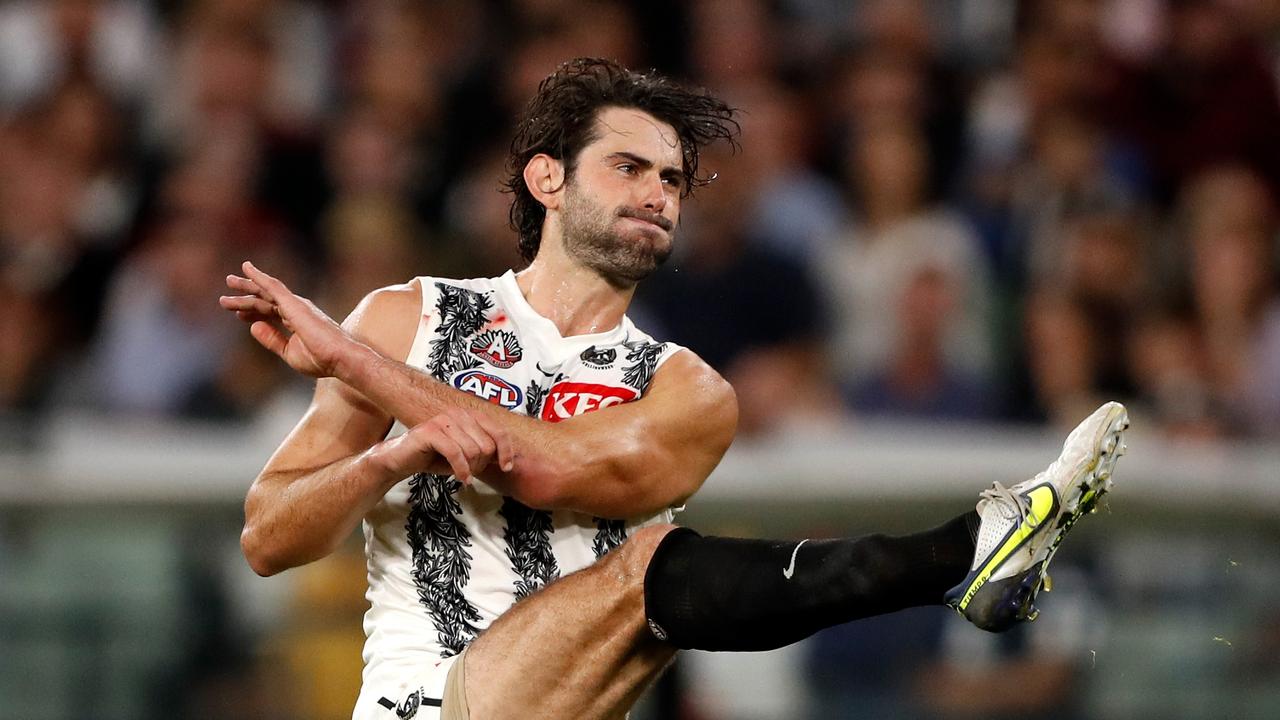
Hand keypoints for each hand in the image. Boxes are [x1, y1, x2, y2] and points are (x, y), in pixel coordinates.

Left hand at [219, 261, 350, 377]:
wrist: (339, 358)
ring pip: (265, 292)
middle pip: (265, 299)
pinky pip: (273, 286)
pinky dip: (259, 276)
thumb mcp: (288, 352)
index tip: (239, 316)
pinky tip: (247, 269)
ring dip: (247, 286)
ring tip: (229, 281)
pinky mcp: (294, 303)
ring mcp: (295, 304)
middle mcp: (296, 308)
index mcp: (296, 321)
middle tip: (227, 296)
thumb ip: (271, 339)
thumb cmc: (321, 359)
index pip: (270, 312)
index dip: (253, 313)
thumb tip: (253, 326)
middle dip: (246, 296)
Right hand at [370, 409, 515, 482]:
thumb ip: (485, 452)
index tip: (506, 468)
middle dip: (481, 464)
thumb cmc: (435, 456)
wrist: (402, 459)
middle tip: (470, 471)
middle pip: (486, 445)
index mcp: (470, 416)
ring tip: (462, 473)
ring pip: (472, 450)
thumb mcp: (466, 454)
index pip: (498, 431)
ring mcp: (444, 420)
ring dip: (470, 469)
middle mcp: (458, 414)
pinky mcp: (430, 431)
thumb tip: (508, 458)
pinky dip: (461, 470)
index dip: (506, 451)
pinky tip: (462, 478)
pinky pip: (456, 453)